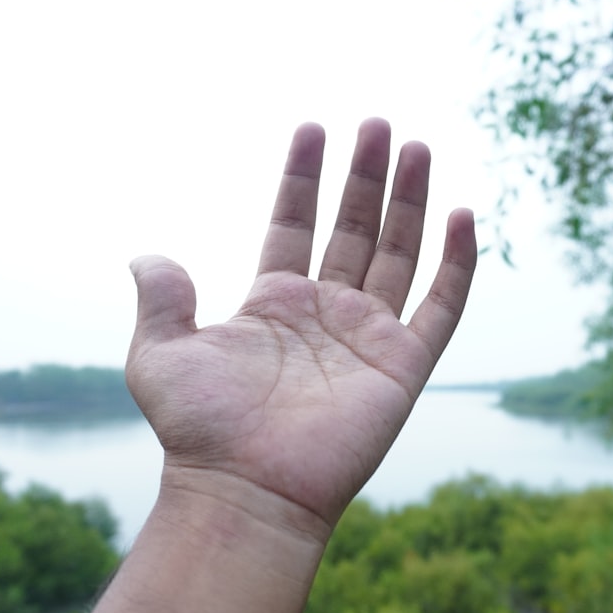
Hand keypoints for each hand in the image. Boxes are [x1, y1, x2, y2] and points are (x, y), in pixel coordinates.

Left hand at [125, 118, 476, 532]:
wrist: (246, 488)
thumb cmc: (200, 430)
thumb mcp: (160, 355)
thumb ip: (161, 299)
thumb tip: (147, 255)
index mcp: (274, 301)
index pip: (294, 221)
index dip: (303, 177)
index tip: (313, 128)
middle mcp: (326, 311)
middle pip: (355, 228)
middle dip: (367, 175)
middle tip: (378, 124)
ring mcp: (369, 335)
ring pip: (401, 253)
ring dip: (412, 201)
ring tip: (418, 146)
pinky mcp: (405, 364)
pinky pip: (441, 306)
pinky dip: (457, 264)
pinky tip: (464, 217)